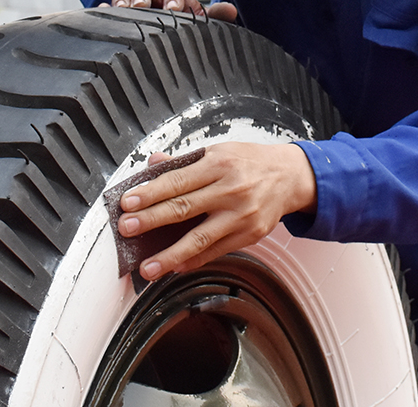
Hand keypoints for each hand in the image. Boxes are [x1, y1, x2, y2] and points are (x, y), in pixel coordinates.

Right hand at [100, 0, 236, 20]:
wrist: (154, 36)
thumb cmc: (177, 27)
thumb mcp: (195, 22)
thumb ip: (212, 18)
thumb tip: (231, 11)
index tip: (174, 9)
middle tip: (143, 6)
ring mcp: (128, 5)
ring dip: (122, 0)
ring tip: (122, 10)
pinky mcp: (111, 16)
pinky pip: (104, 9)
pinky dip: (103, 10)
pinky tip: (103, 15)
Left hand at [118, 142, 316, 278]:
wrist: (290, 177)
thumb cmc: (250, 162)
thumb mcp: (218, 151)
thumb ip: (184, 161)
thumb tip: (153, 163)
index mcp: (219, 164)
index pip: (177, 181)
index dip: (150, 193)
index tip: (127, 203)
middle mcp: (230, 190)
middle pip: (184, 208)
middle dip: (151, 220)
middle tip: (126, 229)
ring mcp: (241, 216)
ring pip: (199, 239)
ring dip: (169, 255)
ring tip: (147, 267)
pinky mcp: (250, 235)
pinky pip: (216, 251)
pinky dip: (194, 260)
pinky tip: (175, 267)